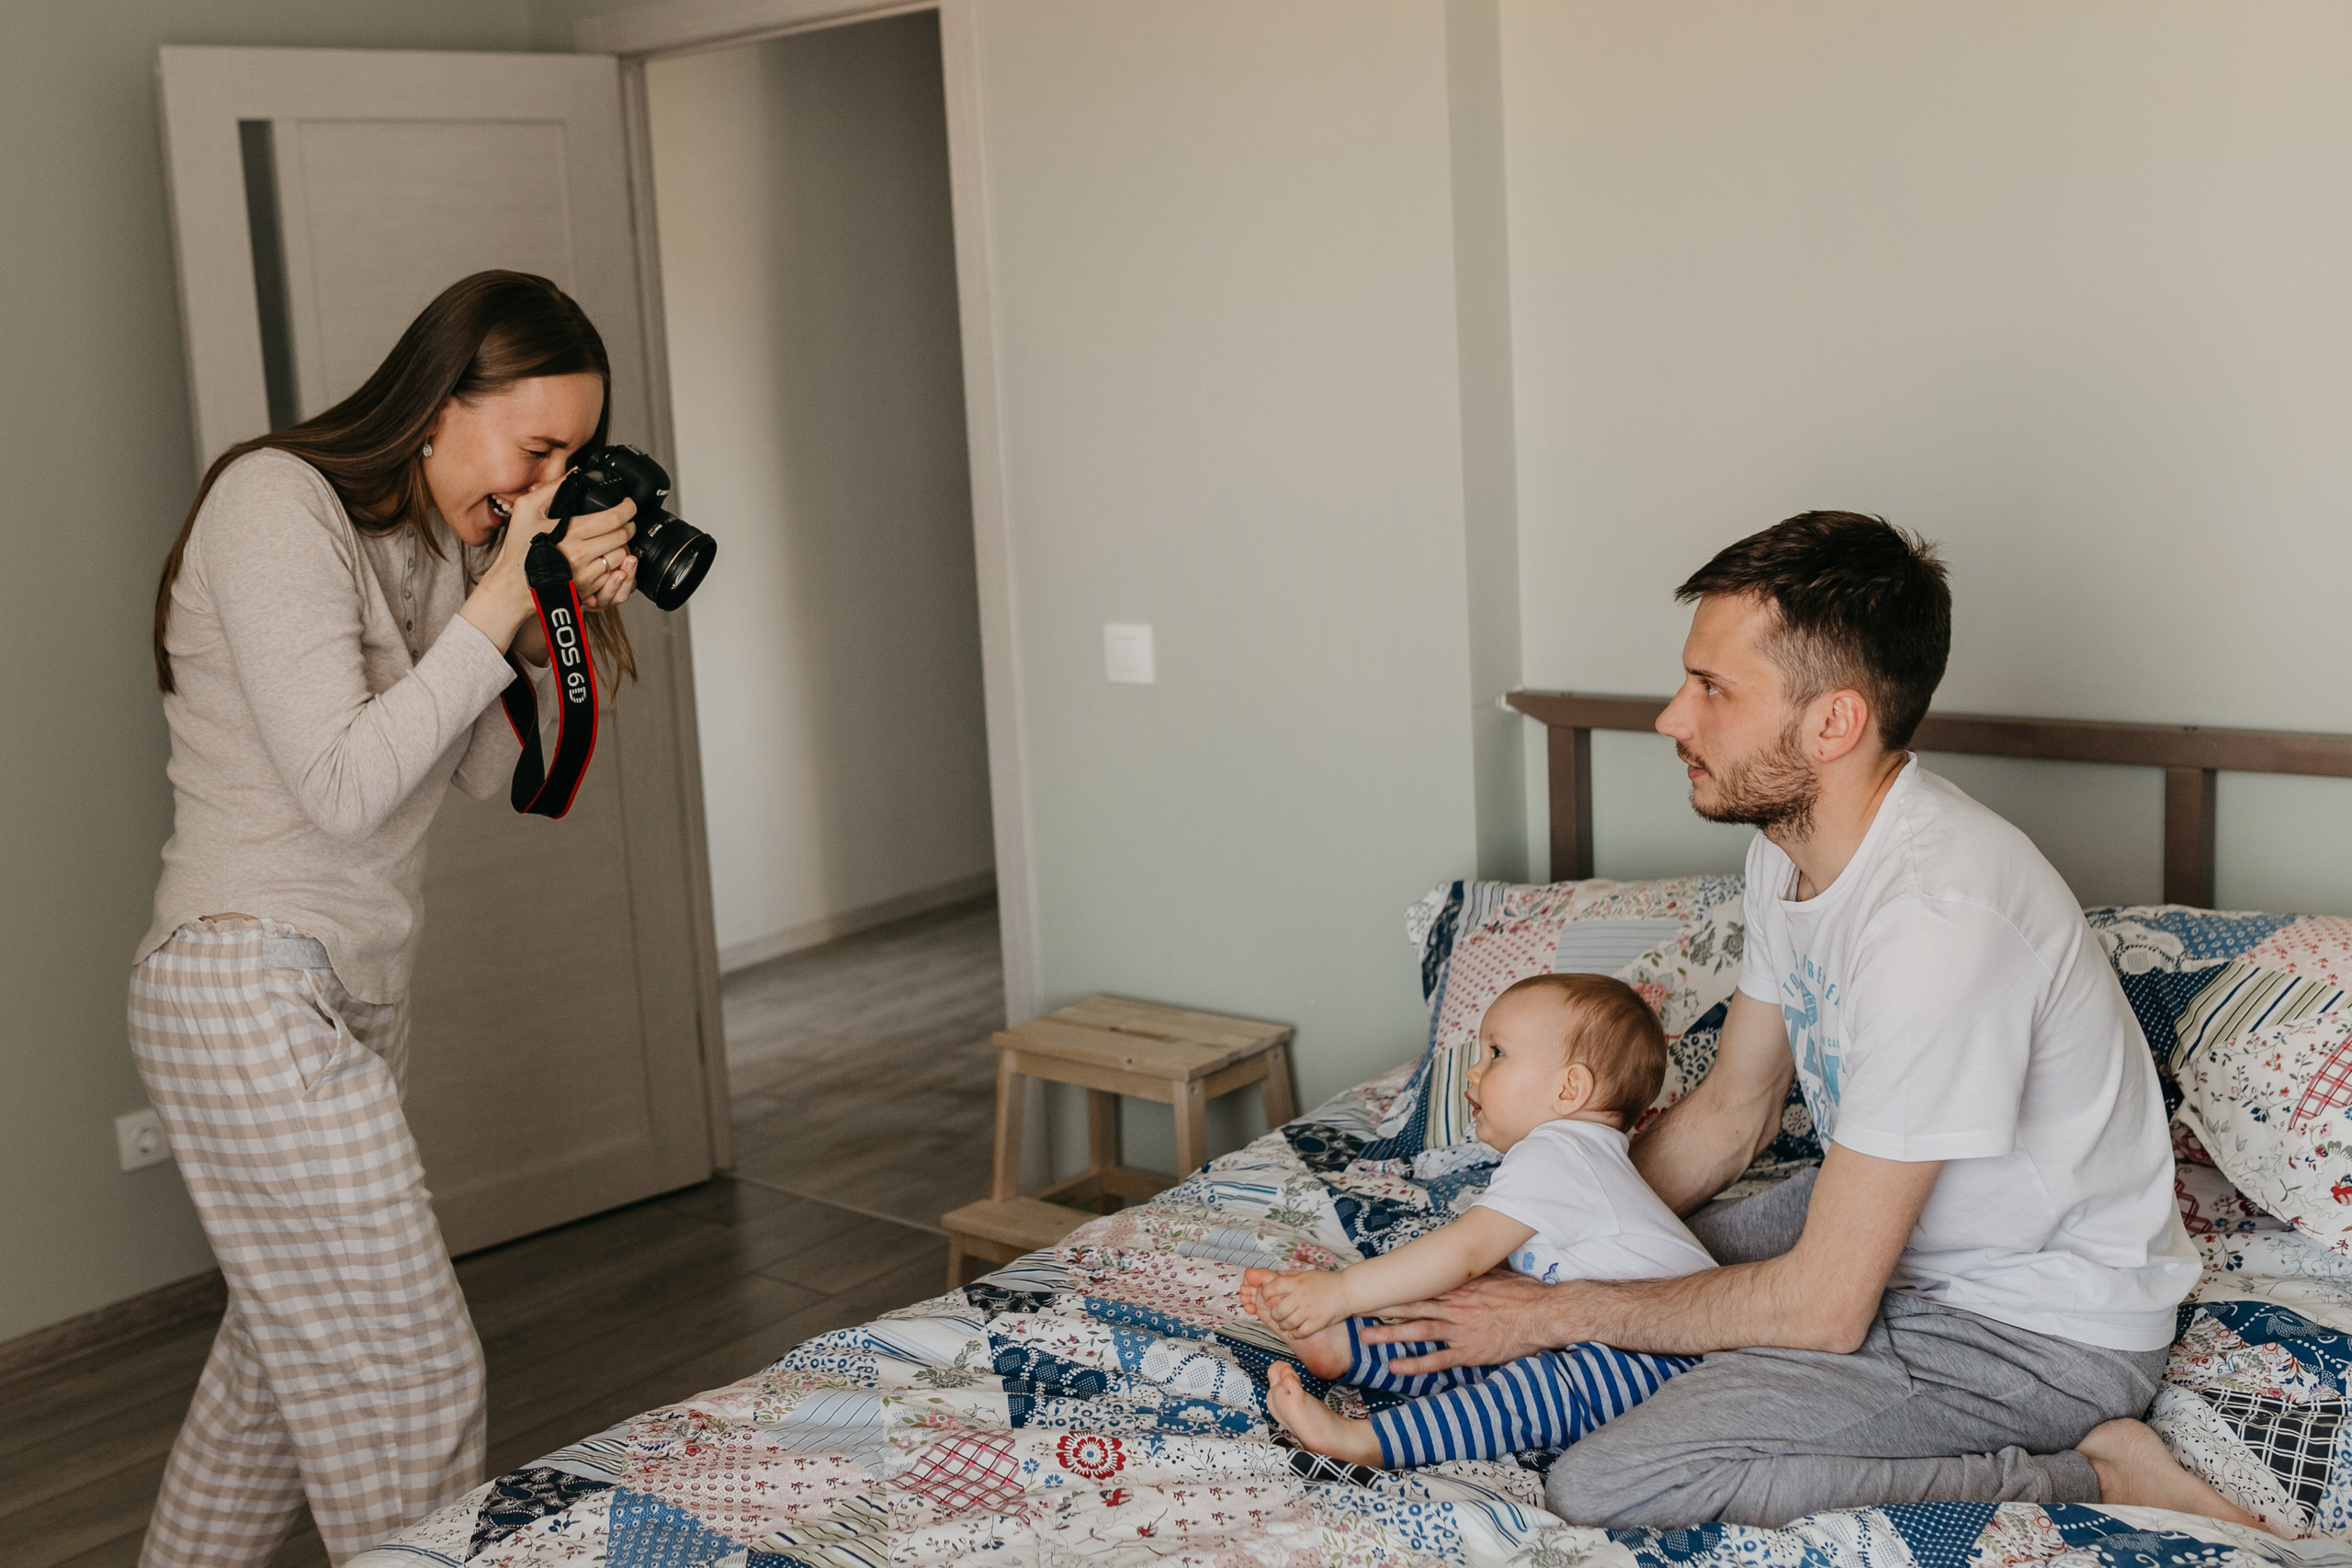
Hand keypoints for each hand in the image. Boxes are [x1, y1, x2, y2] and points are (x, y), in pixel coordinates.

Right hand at [502, 474, 638, 610]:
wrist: (513, 586)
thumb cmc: (519, 549)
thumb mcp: (526, 510)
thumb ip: (552, 488)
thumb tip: (574, 473)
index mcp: (571, 532)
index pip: (614, 518)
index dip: (628, 508)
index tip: (629, 504)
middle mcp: (582, 554)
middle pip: (623, 536)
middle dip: (629, 525)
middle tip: (624, 520)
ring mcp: (587, 574)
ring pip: (622, 555)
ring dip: (623, 545)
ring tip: (614, 539)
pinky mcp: (589, 588)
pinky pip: (614, 574)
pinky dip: (615, 564)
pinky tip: (605, 556)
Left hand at [1246, 1268, 1347, 1340]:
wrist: (1348, 1291)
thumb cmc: (1327, 1282)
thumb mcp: (1306, 1274)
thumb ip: (1289, 1276)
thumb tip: (1272, 1276)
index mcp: (1296, 1282)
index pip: (1271, 1288)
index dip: (1265, 1294)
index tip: (1266, 1298)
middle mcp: (1300, 1296)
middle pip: (1277, 1311)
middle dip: (1274, 1315)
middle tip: (1277, 1315)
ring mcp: (1308, 1310)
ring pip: (1286, 1323)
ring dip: (1283, 1325)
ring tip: (1285, 1324)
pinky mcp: (1317, 1322)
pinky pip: (1300, 1332)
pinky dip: (1294, 1334)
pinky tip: (1294, 1332)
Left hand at [1353, 1270, 1582, 1375]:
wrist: (1543, 1314)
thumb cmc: (1521, 1294)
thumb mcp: (1492, 1275)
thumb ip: (1470, 1275)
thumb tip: (1454, 1265)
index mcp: (1458, 1288)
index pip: (1418, 1287)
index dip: (1393, 1289)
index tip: (1370, 1289)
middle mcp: (1454, 1306)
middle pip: (1411, 1306)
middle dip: (1381, 1309)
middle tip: (1355, 1311)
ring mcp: (1460, 1329)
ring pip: (1418, 1331)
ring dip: (1390, 1335)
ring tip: (1365, 1338)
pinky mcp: (1470, 1352)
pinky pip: (1437, 1359)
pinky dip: (1416, 1364)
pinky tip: (1396, 1368)